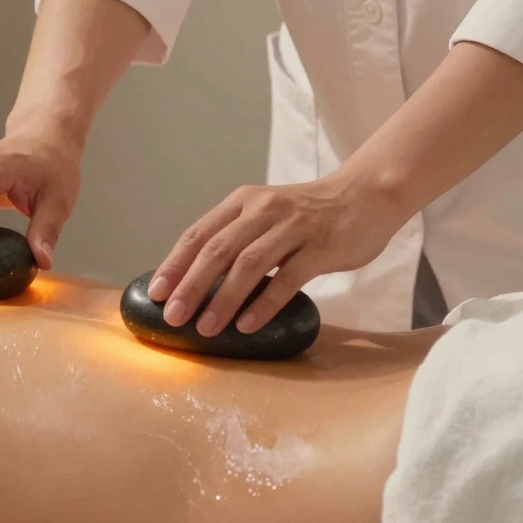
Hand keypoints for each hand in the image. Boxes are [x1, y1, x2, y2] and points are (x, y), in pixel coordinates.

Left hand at [147, 174, 409, 335]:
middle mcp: (263, 210)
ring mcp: (294, 227)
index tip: (156, 293)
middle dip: (190, 286)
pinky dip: (264, 303)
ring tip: (206, 327)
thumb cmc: (309, 214)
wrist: (366, 195)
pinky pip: (287, 278)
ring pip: (248, 265)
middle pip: (217, 251)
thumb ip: (236, 239)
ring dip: (223, 299)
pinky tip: (248, 324)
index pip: (198, 234)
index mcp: (242, 203)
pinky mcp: (321, 246)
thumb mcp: (265, 216)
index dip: (174, 264)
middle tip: (174, 317)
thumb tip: (196, 282)